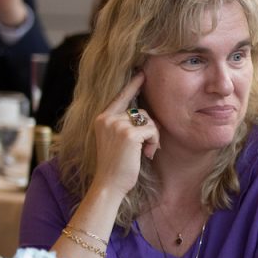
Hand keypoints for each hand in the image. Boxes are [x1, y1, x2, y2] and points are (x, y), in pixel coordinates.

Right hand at [88, 72, 158, 199]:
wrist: (108, 184)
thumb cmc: (116, 165)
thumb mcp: (116, 140)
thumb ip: (123, 125)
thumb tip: (145, 114)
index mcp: (102, 118)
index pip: (120, 97)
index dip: (133, 85)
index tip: (142, 73)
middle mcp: (107, 118)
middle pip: (141, 111)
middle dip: (150, 129)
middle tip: (148, 147)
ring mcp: (117, 125)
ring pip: (149, 120)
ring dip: (153, 137)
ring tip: (145, 152)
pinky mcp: (129, 134)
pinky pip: (153, 130)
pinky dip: (155, 142)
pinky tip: (147, 154)